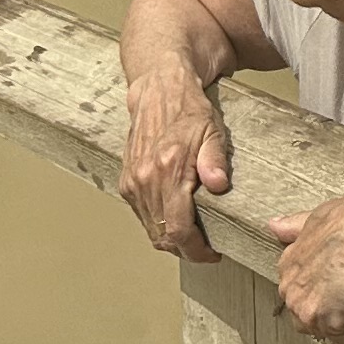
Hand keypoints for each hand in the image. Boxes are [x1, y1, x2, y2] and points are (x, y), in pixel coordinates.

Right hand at [117, 67, 233, 263]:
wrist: (159, 89)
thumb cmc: (189, 109)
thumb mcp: (212, 130)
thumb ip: (214, 159)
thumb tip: (218, 185)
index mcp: (168, 170)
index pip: (179, 230)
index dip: (196, 251)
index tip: (212, 253)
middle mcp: (145, 180)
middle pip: (163, 236)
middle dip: (185, 249)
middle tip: (205, 247)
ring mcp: (132, 182)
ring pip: (151, 229)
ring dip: (171, 239)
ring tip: (193, 235)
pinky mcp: (125, 181)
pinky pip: (141, 216)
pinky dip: (157, 224)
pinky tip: (174, 218)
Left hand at [265, 181, 343, 343]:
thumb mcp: (316, 218)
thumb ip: (294, 227)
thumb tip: (273, 225)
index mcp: (288, 265)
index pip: (298, 292)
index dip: (318, 296)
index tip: (338, 298)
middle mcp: (290, 289)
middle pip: (306, 316)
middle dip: (328, 318)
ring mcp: (306, 307)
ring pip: (324, 331)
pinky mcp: (328, 321)